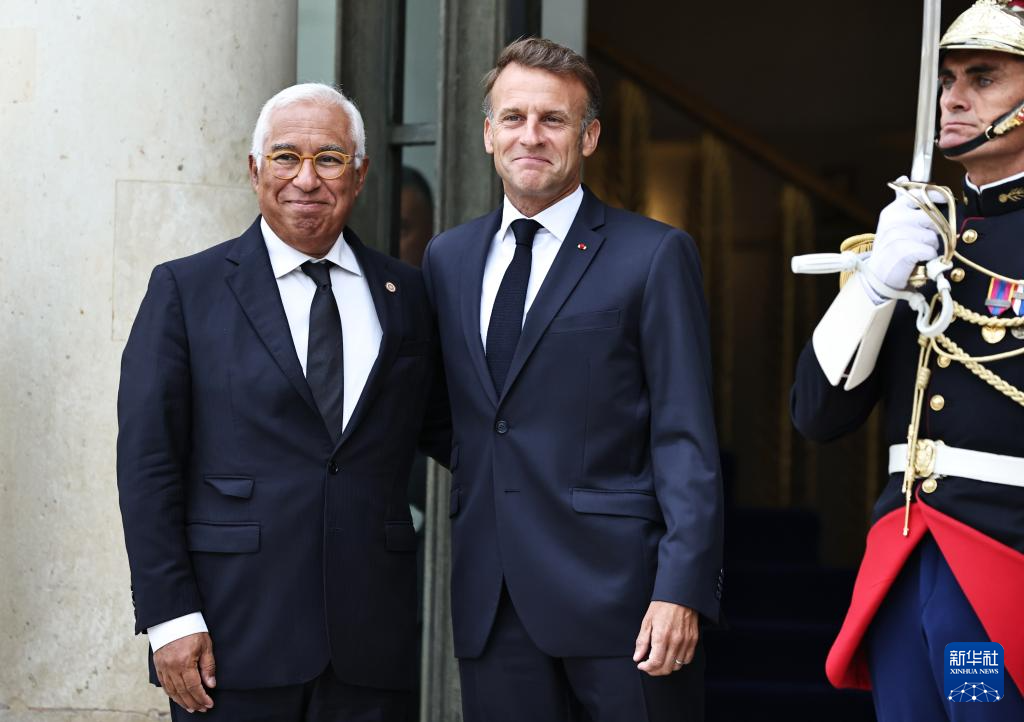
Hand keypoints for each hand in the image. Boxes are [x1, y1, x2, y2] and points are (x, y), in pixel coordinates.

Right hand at [153, 632, 215, 712]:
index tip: (209, 704)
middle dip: (193, 702)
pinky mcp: (158, 666)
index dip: (202, 698)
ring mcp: (163, 667)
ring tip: (191, 707)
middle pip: (183, 692)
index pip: (194, 687)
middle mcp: (172, 667)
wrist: (173, 618)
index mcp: (185, 662)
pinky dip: (172, 694)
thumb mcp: (205, 645)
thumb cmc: (192, 629)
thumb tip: (211, 685)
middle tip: (202, 709)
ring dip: (182, 701)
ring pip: (172, 691)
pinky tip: (178, 698)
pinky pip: (164, 685)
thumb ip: (208, 666)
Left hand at [632, 601, 698, 675]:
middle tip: (648, 665)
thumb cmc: (662, 606)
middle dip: (654, 671)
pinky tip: (671, 656)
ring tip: (659, 660)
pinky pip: (687, 659)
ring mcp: (686, 642)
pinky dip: (678, 662)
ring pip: (677, 666)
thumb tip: (637, 657)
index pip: (655, 662)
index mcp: (661, 636)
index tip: (641, 665)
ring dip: (666, 667)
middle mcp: (675, 641)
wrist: (680, 595)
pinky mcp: (693, 640)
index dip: (647, 668)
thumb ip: (642, 642)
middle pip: (666, 668)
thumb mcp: (647, 621)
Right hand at [864, 177, 941, 292]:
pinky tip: (917, 261)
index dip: (937, 195)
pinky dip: (928, 259)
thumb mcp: (892, 223)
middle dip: (935, 230)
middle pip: (933, 217)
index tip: (947, 199)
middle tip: (924, 240)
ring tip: (917, 252)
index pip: (919, 194)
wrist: (877, 278)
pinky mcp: (903, 251)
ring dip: (931, 247)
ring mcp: (897, 235)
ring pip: (933, 236)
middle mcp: (894, 220)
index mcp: (892, 211)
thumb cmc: (890, 249)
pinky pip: (930, 250)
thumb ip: (901, 201)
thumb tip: (903, 178)